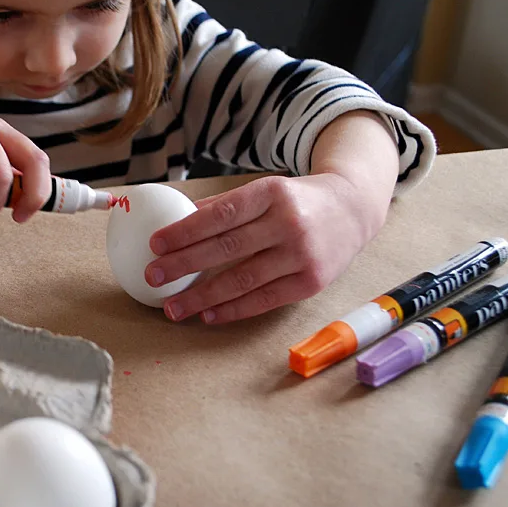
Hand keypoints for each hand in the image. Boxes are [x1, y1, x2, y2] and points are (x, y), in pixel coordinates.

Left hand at [144, 172, 389, 323]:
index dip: (185, 230)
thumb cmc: (297, 201)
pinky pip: (264, 300)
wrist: (354, 208)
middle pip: (227, 248)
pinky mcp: (311, 282)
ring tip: (173, 307)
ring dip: (202, 297)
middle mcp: (288, 223)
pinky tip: (207, 315)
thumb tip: (176, 221)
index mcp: (271, 194)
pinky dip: (233, 310)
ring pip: (243, 280)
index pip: (221, 214)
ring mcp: (302, 255)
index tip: (155, 244)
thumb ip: (224, 206)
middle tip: (153, 277)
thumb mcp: (265, 190)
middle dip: (184, 264)